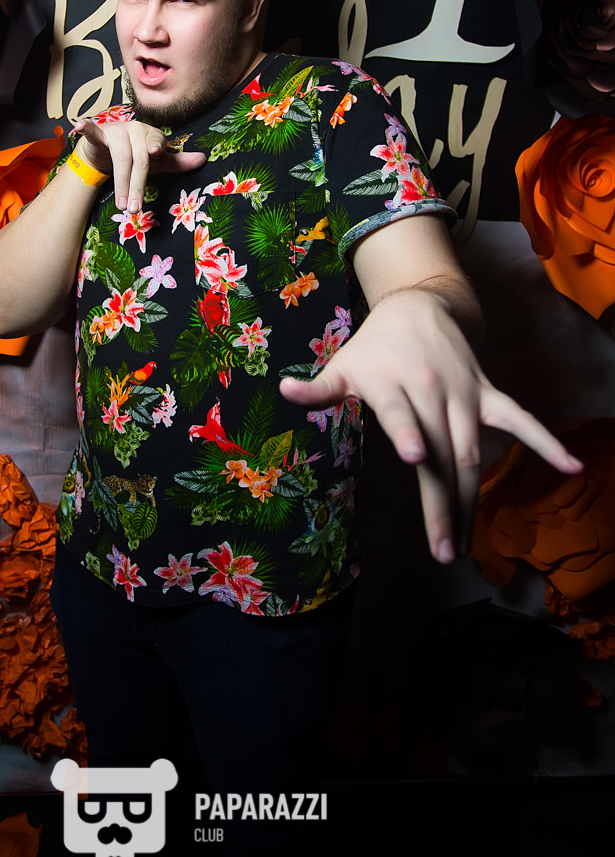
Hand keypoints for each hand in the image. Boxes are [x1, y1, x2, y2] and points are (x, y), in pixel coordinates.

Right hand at [74, 117, 204, 211]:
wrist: (106, 151)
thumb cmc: (135, 156)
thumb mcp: (156, 162)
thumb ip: (177, 162)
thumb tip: (203, 159)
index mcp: (151, 134)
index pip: (156, 144)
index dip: (156, 148)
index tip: (156, 153)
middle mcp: (135, 129)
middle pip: (138, 159)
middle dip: (136, 185)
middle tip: (134, 209)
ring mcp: (116, 131)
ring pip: (120, 157)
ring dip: (120, 183)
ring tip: (122, 205)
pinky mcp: (98, 135)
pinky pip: (93, 132)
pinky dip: (87, 128)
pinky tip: (79, 125)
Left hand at [280, 287, 583, 563]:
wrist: (419, 305)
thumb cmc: (374, 347)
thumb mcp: (343, 364)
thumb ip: (318, 388)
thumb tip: (282, 391)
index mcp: (391, 385)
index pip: (401, 413)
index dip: (408, 433)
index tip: (416, 460)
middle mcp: (431, 391)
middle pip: (440, 452)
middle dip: (443, 503)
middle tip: (443, 551)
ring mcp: (464, 395)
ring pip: (472, 452)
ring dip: (473, 499)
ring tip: (466, 546)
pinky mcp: (487, 394)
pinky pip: (519, 419)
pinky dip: (546, 441)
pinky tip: (573, 467)